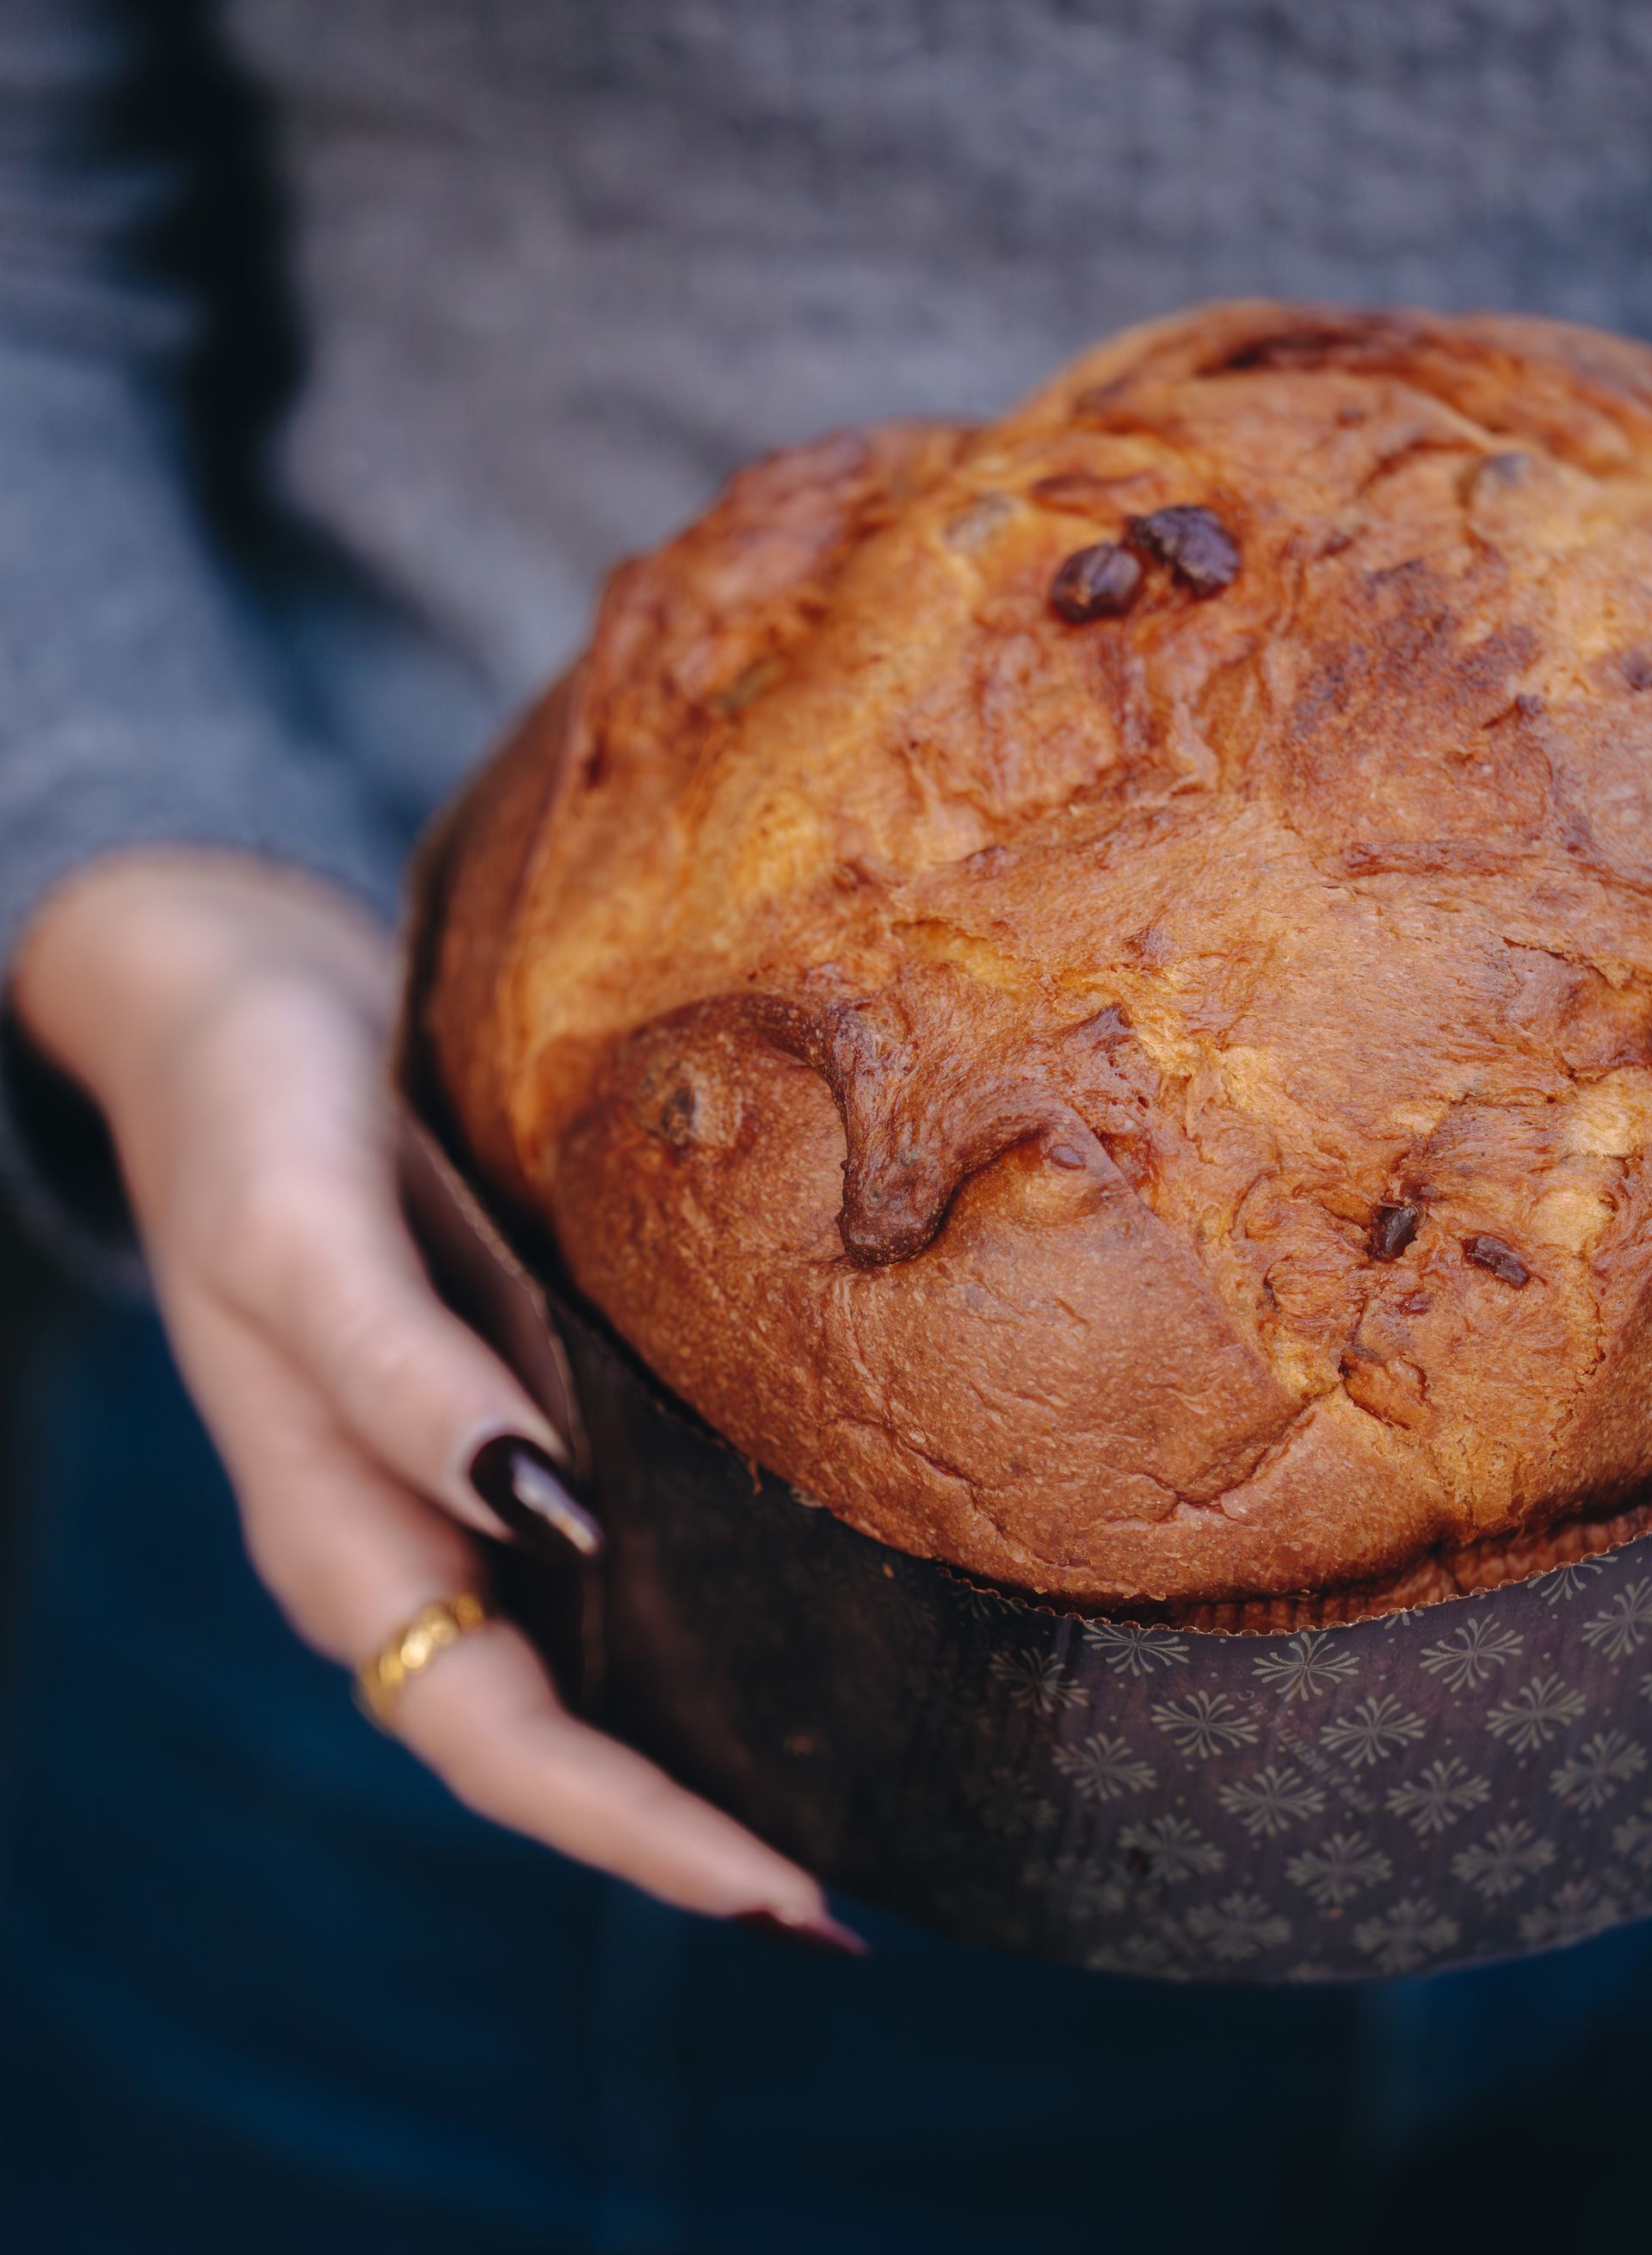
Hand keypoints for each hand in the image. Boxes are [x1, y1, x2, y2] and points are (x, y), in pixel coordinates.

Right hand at [12, 848, 859, 1944]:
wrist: (247, 1016)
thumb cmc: (255, 1117)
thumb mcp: (301, 1232)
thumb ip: (398, 1373)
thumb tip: (542, 1511)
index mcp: (337, 1533)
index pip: (491, 1735)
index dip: (627, 1827)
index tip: (773, 1893)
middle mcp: (406, 1539)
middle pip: (545, 1741)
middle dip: (679, 1840)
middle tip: (837, 1914)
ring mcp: (456, 1489)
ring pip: (575, 1668)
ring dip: (690, 1757)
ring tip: (839, 1811)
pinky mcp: (509, 1416)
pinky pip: (601, 1556)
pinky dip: (685, 1620)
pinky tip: (786, 1619)